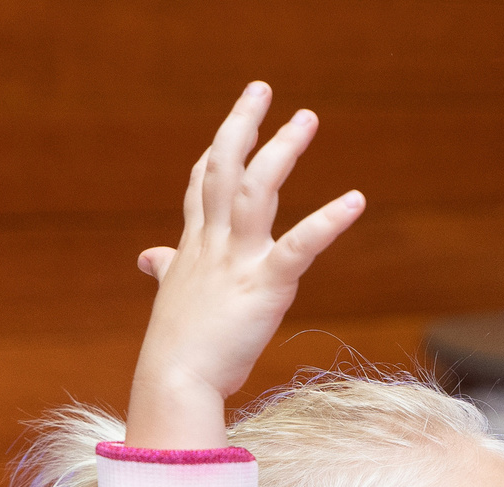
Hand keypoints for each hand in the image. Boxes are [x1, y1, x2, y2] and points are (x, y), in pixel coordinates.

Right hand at [125, 83, 366, 448]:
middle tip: (262, 88)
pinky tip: (354, 200)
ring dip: (282, 149)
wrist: (175, 381)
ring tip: (306, 119)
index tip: (227, 130)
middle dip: (242, 125)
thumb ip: (167, 272)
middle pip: (224, 168)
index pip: (200, 188)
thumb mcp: (171, 301)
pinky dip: (329, 221)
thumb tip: (148, 260)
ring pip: (256, 189)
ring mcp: (238, 261)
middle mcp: (213, 245)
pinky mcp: (266, 285)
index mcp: (194, 250)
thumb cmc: (176, 350)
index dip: (214, 154)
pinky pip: (300, 245)